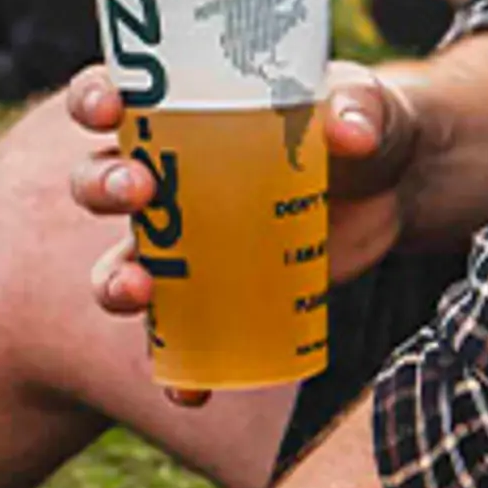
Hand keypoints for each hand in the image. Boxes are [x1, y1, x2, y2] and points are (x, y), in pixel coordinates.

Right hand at [66, 62, 422, 404]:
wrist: (393, 187)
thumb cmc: (358, 122)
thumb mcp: (364, 104)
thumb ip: (357, 110)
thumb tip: (351, 135)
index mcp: (185, 109)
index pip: (115, 96)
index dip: (94, 98)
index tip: (110, 109)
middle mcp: (168, 173)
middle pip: (99, 180)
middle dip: (102, 185)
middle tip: (140, 191)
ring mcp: (186, 239)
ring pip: (119, 261)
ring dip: (113, 280)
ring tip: (138, 290)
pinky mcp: (217, 290)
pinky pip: (176, 336)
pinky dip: (174, 367)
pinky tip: (188, 390)